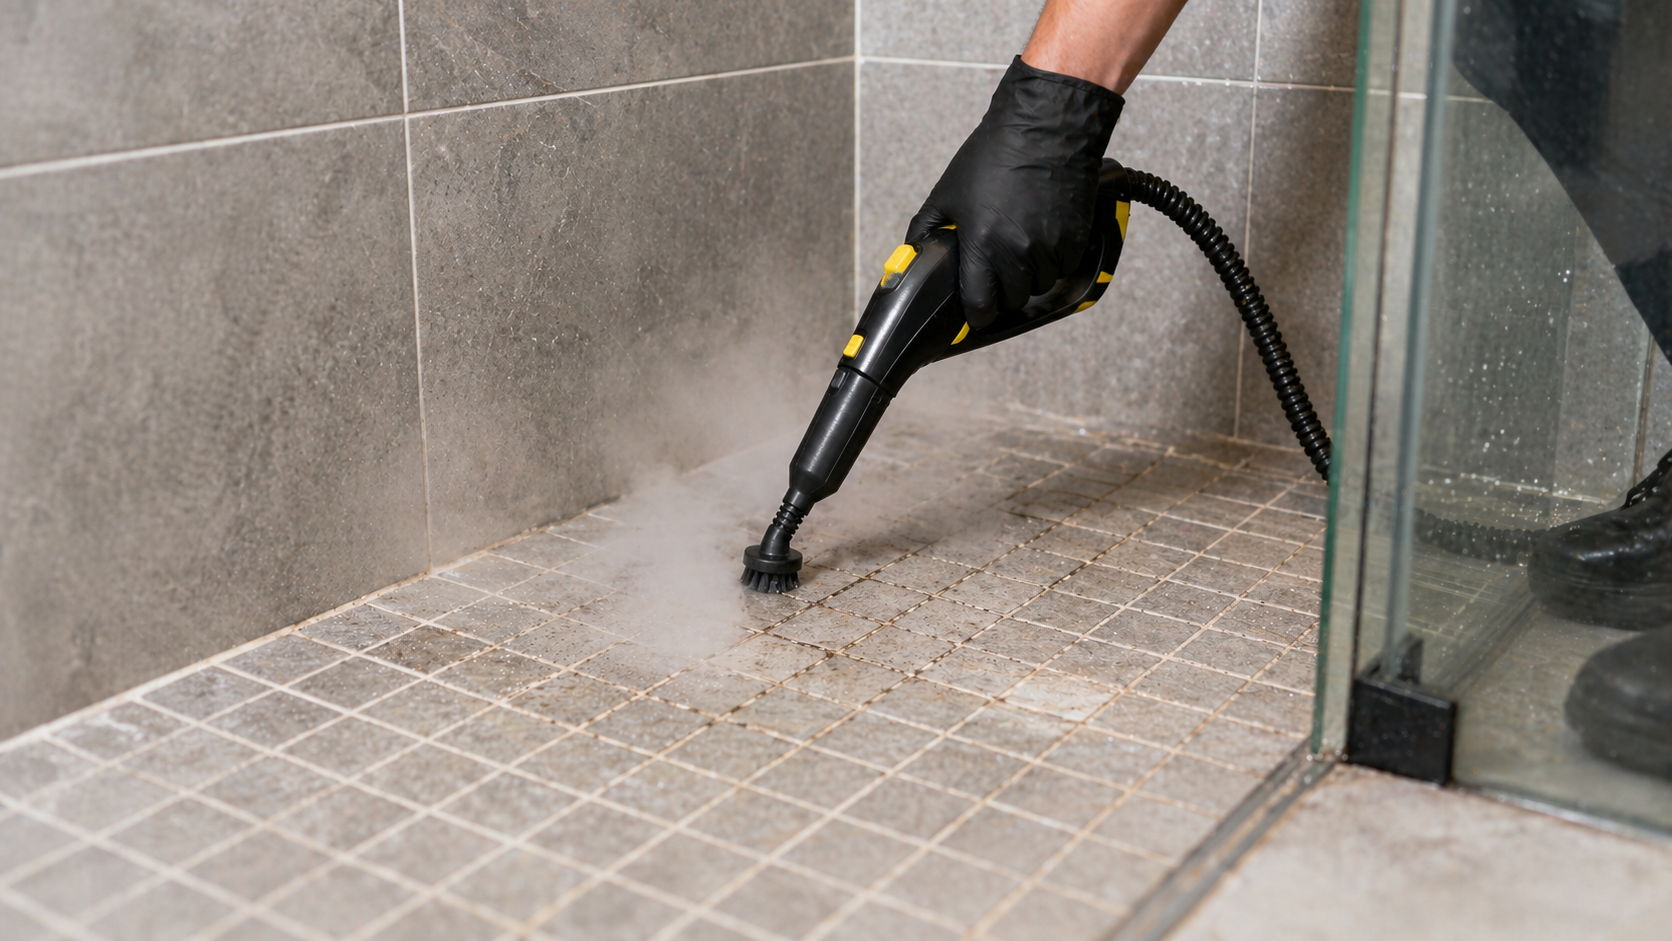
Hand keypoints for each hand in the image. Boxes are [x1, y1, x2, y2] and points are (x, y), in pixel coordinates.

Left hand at [907, 57, 1123, 327]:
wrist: (1045, 127)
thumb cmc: (993, 156)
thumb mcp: (947, 193)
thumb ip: (926, 231)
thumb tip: (913, 258)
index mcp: (983, 245)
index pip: (981, 306)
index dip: (977, 312)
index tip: (976, 310)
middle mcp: (1018, 252)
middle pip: (1014, 300)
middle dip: (1004, 292)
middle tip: (997, 273)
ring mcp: (1051, 247)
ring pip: (1041, 285)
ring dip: (1030, 276)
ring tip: (1020, 247)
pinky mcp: (1076, 238)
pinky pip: (1064, 266)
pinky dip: (1054, 260)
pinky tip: (1042, 235)